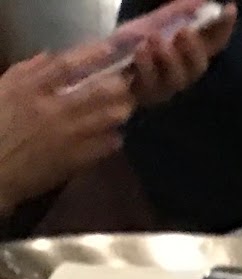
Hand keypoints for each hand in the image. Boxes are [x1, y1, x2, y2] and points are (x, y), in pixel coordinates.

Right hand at [0, 48, 133, 214]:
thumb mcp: (5, 90)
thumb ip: (29, 72)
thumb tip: (54, 57)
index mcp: (28, 88)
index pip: (64, 65)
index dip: (92, 55)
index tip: (111, 50)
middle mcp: (50, 109)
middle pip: (97, 91)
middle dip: (118, 85)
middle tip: (125, 83)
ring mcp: (65, 136)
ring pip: (108, 118)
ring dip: (121, 110)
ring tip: (124, 107)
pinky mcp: (75, 161)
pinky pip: (106, 145)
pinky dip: (114, 137)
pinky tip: (113, 134)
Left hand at [128, 2, 235, 108]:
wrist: (96, 69)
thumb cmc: (127, 45)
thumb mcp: (152, 23)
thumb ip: (177, 12)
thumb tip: (202, 0)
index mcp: (185, 52)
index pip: (213, 41)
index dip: (223, 27)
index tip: (230, 9)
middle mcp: (180, 72)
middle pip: (199, 66)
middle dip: (195, 49)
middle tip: (185, 32)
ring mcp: (164, 87)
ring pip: (179, 79)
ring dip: (170, 59)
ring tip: (154, 39)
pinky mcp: (146, 96)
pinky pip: (151, 84)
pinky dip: (147, 66)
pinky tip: (140, 52)